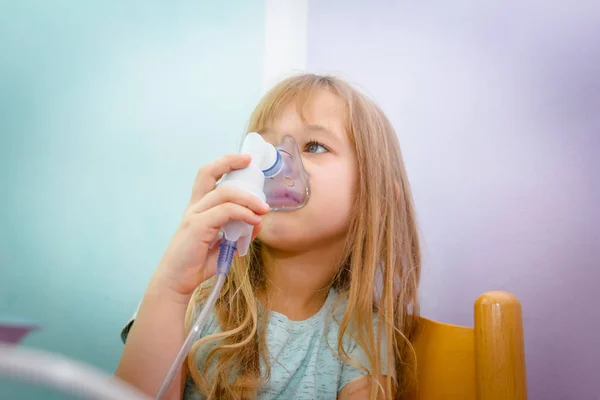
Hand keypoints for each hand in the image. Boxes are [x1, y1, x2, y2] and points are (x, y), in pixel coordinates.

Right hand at [151, 154, 268, 301]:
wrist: (176, 282)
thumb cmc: (196, 264)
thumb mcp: (223, 245)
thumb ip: (239, 232)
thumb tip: (258, 222)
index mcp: (198, 208)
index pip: (208, 176)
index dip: (225, 163)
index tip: (245, 159)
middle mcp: (194, 207)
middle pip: (209, 173)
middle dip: (232, 163)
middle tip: (254, 168)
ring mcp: (194, 215)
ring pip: (224, 193)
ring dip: (248, 198)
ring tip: (263, 209)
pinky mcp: (197, 227)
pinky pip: (225, 212)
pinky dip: (243, 213)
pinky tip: (254, 220)